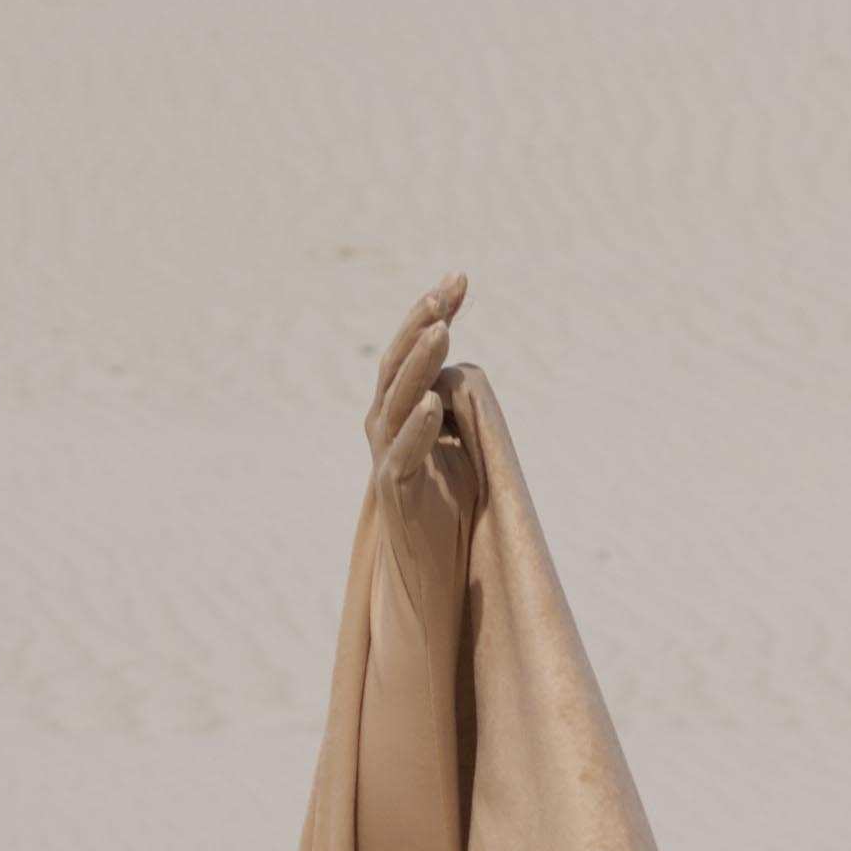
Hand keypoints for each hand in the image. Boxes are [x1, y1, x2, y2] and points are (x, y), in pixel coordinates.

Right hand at [364, 270, 477, 643]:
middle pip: (398, 364)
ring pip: (397, 401)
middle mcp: (385, 426)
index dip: (435, 312)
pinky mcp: (397, 495)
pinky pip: (403, 455)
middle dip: (421, 325)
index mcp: (400, 408)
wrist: (430, 574)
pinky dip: (419, 427)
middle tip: (445, 291)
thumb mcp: (461, 445)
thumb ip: (458, 407)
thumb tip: (465, 371)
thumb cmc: (449, 508)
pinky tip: (435, 403)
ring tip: (442, 330)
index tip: (459, 276)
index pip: (415, 350)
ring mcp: (387, 459)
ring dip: (420, 364)